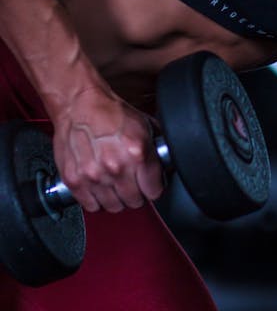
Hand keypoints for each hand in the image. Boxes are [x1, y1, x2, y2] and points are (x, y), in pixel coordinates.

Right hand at [51, 86, 164, 212]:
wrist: (79, 104)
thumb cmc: (109, 112)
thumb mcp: (143, 125)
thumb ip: (156, 147)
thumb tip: (166, 161)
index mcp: (137, 153)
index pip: (154, 191)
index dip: (153, 187)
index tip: (150, 185)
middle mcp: (116, 167)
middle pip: (135, 201)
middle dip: (136, 194)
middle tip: (132, 183)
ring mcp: (94, 176)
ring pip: (114, 207)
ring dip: (116, 199)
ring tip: (115, 185)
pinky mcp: (75, 180)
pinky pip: (91, 206)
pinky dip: (96, 200)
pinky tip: (99, 188)